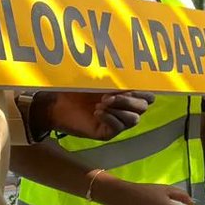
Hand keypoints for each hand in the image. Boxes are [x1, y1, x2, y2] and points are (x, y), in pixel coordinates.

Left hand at [35, 91, 155, 140]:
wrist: (56, 104)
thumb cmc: (75, 89)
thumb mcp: (96, 79)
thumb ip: (114, 79)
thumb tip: (130, 72)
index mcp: (126, 94)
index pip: (148, 95)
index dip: (142, 91)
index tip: (126, 85)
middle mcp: (125, 109)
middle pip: (143, 107)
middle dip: (129, 100)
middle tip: (109, 95)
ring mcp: (117, 122)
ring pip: (134, 119)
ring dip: (120, 109)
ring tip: (101, 104)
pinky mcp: (107, 132)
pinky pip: (118, 128)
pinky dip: (110, 118)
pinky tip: (97, 112)